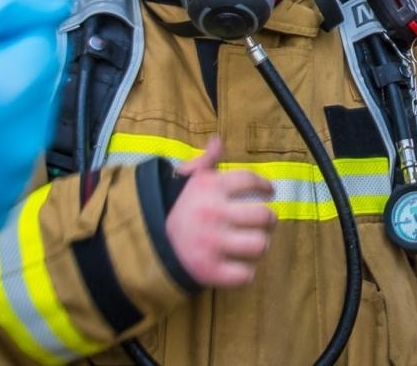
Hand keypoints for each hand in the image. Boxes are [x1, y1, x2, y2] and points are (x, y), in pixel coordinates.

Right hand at [165, 137, 277, 286]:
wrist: (147, 244)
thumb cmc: (176, 210)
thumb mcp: (187, 181)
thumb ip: (205, 162)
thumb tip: (217, 141)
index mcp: (209, 188)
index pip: (249, 180)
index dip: (264, 185)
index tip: (269, 191)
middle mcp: (213, 213)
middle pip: (263, 215)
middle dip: (269, 220)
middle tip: (265, 222)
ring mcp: (212, 243)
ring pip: (259, 245)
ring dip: (260, 245)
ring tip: (254, 243)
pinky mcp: (209, 270)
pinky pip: (245, 274)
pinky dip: (246, 273)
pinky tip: (240, 266)